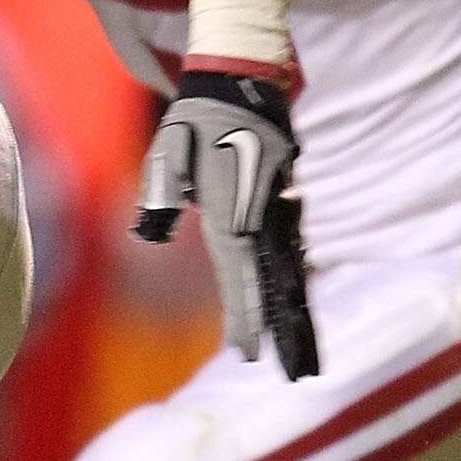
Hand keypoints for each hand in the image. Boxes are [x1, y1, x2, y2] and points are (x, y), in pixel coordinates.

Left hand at [138, 68, 318, 377]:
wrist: (241, 83)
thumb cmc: (194, 122)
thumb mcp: (166, 153)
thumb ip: (160, 193)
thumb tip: (153, 233)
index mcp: (234, 210)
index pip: (241, 274)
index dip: (246, 315)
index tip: (248, 353)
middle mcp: (265, 216)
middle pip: (280, 285)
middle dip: (290, 333)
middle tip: (299, 376)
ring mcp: (280, 212)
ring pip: (292, 275)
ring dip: (299, 318)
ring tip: (307, 361)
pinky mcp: (284, 209)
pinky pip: (292, 258)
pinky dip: (296, 291)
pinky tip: (299, 320)